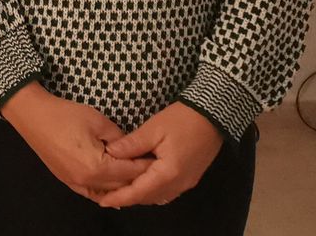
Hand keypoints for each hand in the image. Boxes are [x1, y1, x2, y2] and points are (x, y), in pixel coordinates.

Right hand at [0, 83, 152, 200]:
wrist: (32, 115)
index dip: (145, 165)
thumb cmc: (65, 114)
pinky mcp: (67, 180)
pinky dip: (105, 191)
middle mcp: (86, 181)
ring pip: (106, 192)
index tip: (160, 160)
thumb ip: (119, 139)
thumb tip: (129, 149)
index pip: (129, 171)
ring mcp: (75, 183)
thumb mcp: (98, 121)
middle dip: (137, 178)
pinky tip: (115, 192)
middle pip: (120, 186)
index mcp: (96, 167)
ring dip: (122, 186)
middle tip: (154, 169)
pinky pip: (91, 192)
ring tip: (138, 178)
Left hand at [97, 103, 222, 208]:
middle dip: (128, 198)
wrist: (212, 115)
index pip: (139, 192)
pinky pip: (167, 190)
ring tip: (121, 190)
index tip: (102, 201)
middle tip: (107, 194)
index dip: (120, 197)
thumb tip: (110, 153)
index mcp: (168, 173)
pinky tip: (142, 182)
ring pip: (158, 196)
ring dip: (140, 195)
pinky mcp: (190, 177)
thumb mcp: (153, 129)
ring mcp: (186, 182)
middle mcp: (179, 184)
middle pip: (149, 197)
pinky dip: (152, 190)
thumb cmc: (182, 120)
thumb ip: (131, 145)